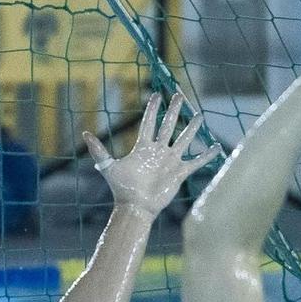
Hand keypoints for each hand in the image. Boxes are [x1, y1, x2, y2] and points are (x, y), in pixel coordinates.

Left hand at [82, 92, 218, 219]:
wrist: (136, 207)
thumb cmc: (122, 188)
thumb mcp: (109, 167)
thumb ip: (99, 150)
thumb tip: (84, 134)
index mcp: (143, 147)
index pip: (149, 122)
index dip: (152, 108)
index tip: (156, 94)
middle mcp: (158, 151)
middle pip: (168, 125)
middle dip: (174, 110)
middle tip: (179, 95)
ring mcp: (170, 161)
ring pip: (184, 139)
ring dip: (191, 128)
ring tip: (199, 116)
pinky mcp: (179, 173)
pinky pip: (196, 161)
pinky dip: (206, 155)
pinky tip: (216, 147)